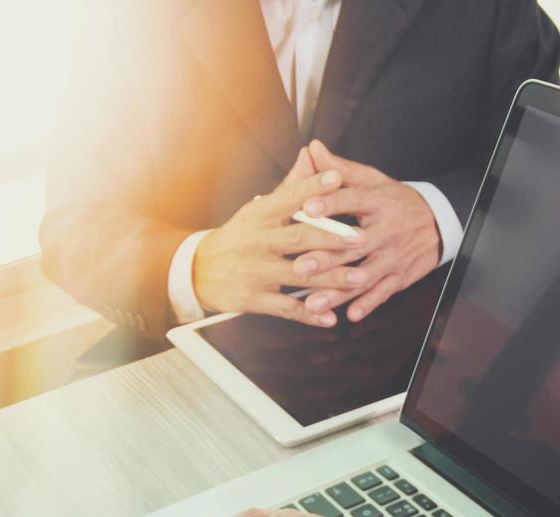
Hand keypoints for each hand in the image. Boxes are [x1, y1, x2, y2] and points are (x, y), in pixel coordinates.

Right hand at [192, 150, 372, 326]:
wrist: (197, 271)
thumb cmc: (239, 236)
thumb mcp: (260, 209)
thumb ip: (291, 187)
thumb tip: (312, 155)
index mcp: (261, 215)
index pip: (290, 198)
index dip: (314, 188)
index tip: (339, 178)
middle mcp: (258, 241)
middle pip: (298, 238)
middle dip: (332, 239)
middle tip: (361, 239)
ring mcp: (255, 271)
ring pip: (298, 274)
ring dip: (331, 278)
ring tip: (359, 279)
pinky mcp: (253, 299)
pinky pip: (286, 309)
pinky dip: (309, 314)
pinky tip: (330, 317)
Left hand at [295, 139, 442, 322]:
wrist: (437, 222)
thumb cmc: (396, 200)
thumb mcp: (373, 180)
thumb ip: (340, 169)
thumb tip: (312, 149)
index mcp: (377, 202)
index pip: (352, 200)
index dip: (330, 203)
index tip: (306, 208)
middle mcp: (386, 231)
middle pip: (354, 245)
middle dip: (327, 258)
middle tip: (301, 266)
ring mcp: (394, 256)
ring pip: (365, 275)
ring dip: (339, 291)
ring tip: (314, 301)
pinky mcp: (400, 276)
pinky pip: (384, 292)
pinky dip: (369, 304)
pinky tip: (351, 315)